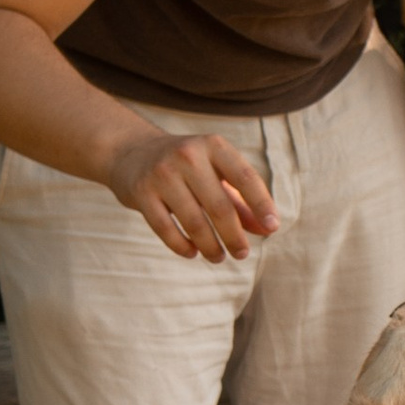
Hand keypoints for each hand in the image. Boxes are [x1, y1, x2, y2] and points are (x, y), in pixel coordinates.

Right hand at [107, 124, 279, 259]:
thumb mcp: (215, 173)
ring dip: (211, 246)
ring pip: (194, 221)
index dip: (261, 204)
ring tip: (218, 257)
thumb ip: (241, 200)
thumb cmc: (186, 167)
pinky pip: (165, 228)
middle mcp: (188, 155)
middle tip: (242, 254)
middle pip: (220, 206)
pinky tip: (193, 253)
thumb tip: (268, 229)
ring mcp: (162, 173)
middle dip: (234, 236)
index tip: (273, 228)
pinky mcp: (141, 192)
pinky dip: (182, 246)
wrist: (131, 152)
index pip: (245, 177)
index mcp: (213, 146)